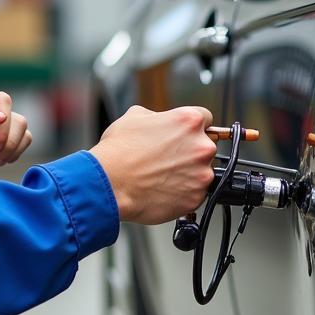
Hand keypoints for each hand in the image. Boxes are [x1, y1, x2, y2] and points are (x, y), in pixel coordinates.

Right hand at [89, 105, 215, 224]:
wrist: (108, 185)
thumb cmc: (118, 152)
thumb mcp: (134, 117)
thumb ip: (158, 116)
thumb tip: (162, 121)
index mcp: (189, 121)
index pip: (205, 119)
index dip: (190, 128)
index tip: (183, 136)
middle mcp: (201, 146)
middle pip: (204, 146)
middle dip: (188, 152)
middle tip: (166, 159)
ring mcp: (201, 175)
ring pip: (201, 172)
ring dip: (186, 174)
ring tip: (160, 176)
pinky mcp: (196, 198)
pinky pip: (194, 194)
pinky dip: (182, 193)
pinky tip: (162, 189)